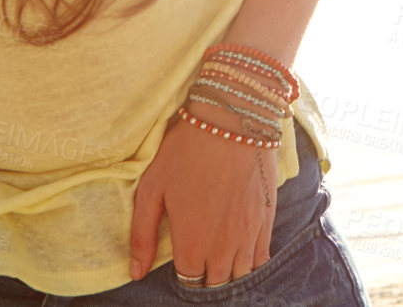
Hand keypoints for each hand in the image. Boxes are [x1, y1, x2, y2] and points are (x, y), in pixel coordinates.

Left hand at [128, 101, 280, 284]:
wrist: (233, 120)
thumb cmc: (186, 151)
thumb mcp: (152, 188)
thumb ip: (142, 235)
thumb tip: (135, 272)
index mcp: (191, 244)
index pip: (189, 282)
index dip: (183, 274)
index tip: (181, 259)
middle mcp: (223, 247)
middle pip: (216, 283)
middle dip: (206, 276)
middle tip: (199, 257)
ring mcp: (248, 235)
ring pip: (240, 275)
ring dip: (229, 272)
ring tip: (219, 256)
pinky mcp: (267, 219)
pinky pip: (262, 258)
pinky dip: (251, 262)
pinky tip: (242, 250)